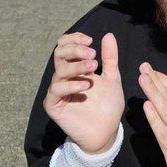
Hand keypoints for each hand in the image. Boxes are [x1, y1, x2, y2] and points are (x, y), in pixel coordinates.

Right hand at [44, 32, 123, 153]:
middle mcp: (64, 77)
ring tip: (94, 67)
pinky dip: (71, 85)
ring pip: (59, 71)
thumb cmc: (108, 105)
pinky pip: (57, 91)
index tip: (90, 41)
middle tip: (92, 54)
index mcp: (75, 67)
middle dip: (75, 50)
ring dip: (77, 66)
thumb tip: (108, 35)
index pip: (65, 45)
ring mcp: (58, 91)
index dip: (75, 39)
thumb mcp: (112, 77)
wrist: (107, 131)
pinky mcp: (54, 106)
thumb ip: (109, 57)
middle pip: (59, 54)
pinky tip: (86, 86)